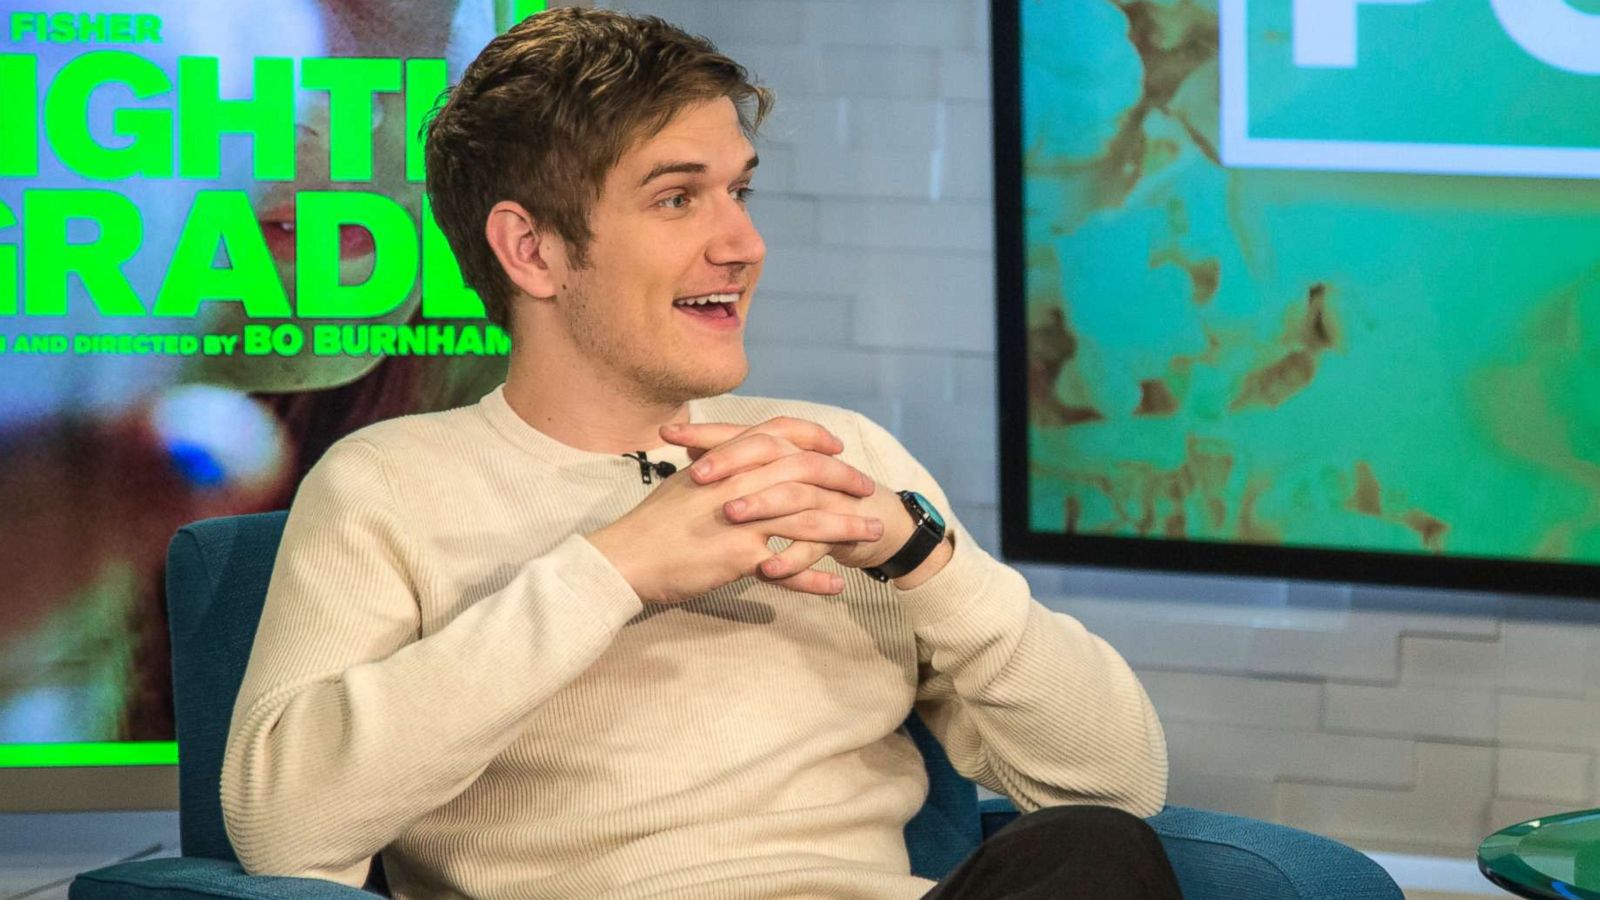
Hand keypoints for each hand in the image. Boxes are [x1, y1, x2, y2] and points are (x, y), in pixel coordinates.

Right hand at [585, 418, 883, 604]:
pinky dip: (815, 578)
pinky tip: (837, 585)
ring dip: (845, 527)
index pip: (780, 435)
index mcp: (726, 461)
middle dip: (842, 481)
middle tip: (866, 491)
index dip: (814, 439)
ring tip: (871, 536)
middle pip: (805, 472)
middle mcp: (738, 483)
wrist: (624, 558)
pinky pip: (788, 568)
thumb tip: (724, 456)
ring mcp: (741, 519)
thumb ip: (712, 467)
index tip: (837, 449)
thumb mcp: (683, 483)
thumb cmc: (650, 524)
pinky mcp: (738, 556)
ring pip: (808, 519)